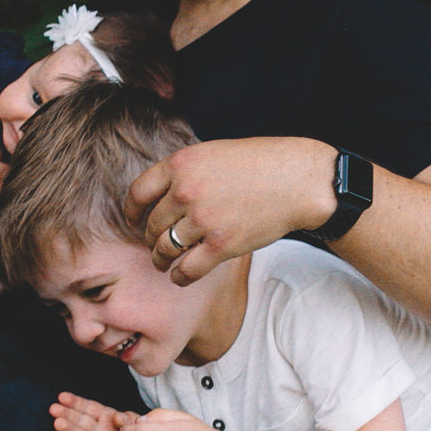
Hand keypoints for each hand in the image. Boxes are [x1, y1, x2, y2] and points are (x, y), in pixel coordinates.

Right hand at [50, 393, 131, 430]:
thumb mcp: (140, 426)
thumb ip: (128, 420)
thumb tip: (117, 416)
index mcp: (109, 423)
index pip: (90, 410)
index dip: (77, 403)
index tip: (61, 396)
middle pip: (82, 424)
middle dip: (68, 415)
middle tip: (52, 408)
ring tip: (58, 423)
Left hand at [131, 136, 337, 285]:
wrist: (298, 180)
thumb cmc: (261, 164)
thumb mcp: (214, 153)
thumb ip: (187, 172)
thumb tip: (163, 196)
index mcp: (181, 163)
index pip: (139, 192)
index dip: (132, 211)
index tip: (134, 221)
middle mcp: (186, 190)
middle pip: (152, 224)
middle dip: (150, 238)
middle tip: (155, 245)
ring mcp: (202, 219)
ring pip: (165, 248)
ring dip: (160, 260)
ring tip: (163, 263)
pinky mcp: (221, 245)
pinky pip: (187, 269)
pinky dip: (179, 277)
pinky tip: (179, 277)